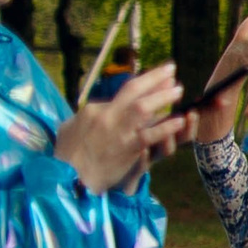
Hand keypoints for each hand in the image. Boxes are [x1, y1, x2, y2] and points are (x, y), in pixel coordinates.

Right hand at [57, 63, 188, 192]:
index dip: (145, 81)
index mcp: (94, 110)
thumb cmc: (67, 156)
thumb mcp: (70, 128)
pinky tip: (179, 121)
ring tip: (178, 89)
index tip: (160, 75)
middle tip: (171, 69)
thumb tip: (99, 108)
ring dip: (162, 97)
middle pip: (133, 90)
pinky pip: (150, 135)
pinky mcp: (127, 148)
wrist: (70, 179)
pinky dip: (166, 127)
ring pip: (143, 108)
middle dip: (153, 77)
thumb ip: (88, 116)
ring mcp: (118, 131)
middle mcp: (107, 115)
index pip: (123, 92)